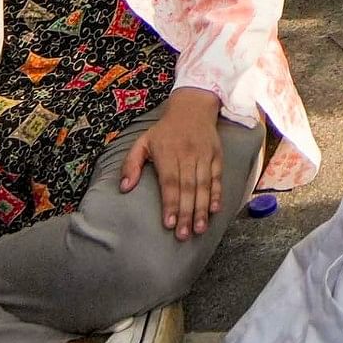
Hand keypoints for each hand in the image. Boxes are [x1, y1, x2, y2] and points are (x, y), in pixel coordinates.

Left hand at [119, 88, 227, 238]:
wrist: (193, 107)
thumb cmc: (164, 130)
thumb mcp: (142, 141)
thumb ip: (131, 164)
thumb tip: (124, 187)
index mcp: (167, 153)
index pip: (170, 182)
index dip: (171, 203)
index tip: (169, 223)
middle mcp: (187, 155)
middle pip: (188, 187)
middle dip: (187, 213)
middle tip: (184, 235)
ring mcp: (204, 155)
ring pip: (204, 185)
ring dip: (202, 208)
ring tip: (200, 228)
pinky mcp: (217, 156)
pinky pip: (217, 178)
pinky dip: (217, 194)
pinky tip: (214, 210)